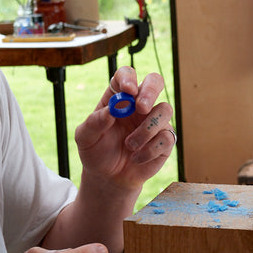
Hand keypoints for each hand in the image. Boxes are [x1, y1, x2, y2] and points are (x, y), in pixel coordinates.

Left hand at [74, 68, 175, 199]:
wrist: (109, 177)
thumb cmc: (96, 152)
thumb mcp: (85, 138)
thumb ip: (94, 122)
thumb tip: (111, 111)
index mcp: (119, 97)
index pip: (127, 75)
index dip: (129, 78)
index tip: (128, 90)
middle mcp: (139, 104)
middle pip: (155, 82)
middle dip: (150, 91)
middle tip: (141, 107)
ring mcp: (155, 120)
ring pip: (165, 110)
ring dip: (146, 130)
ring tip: (129, 146)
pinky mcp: (166, 138)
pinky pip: (167, 137)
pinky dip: (150, 150)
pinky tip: (137, 158)